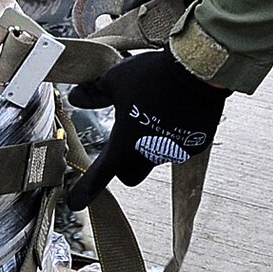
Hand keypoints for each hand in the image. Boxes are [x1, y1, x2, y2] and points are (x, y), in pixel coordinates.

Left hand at [65, 49, 227, 206]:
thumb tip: (76, 98)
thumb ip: (95, 94)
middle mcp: (149, 154)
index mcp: (124, 143)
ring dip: (152, 141)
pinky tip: (177, 109)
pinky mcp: (194, 144)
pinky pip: (178, 143)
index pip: (99, 175)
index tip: (75, 202)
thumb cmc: (152, 74)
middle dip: (125, 164)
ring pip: (156, 155)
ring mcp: (174, 151)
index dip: (85, 190)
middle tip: (126, 138)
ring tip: (158, 107)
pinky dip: (174, 133)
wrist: (197, 69)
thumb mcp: (115, 79)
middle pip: (130, 174)